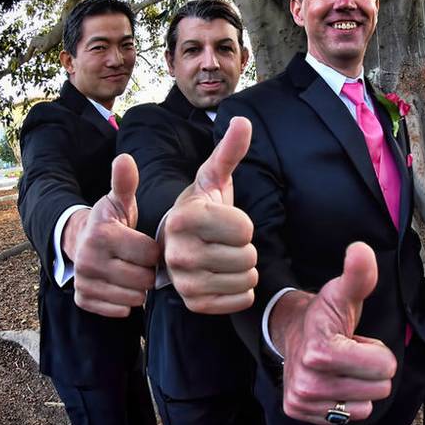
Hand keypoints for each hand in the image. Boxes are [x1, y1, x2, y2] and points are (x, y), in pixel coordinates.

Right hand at [65, 153, 158, 317]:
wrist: (81, 241)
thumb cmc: (110, 221)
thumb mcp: (119, 201)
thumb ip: (125, 183)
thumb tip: (124, 159)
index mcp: (102, 234)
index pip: (150, 255)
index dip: (154, 252)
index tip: (148, 246)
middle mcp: (88, 260)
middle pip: (143, 279)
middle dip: (148, 272)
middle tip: (141, 262)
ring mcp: (84, 281)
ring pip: (133, 298)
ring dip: (139, 289)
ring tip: (132, 272)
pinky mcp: (83, 299)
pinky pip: (118, 311)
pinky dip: (124, 302)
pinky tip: (121, 286)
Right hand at [164, 116, 258, 313]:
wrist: (176, 246)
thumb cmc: (200, 210)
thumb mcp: (212, 179)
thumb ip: (228, 151)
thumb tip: (242, 120)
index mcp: (184, 218)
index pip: (244, 228)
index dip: (242, 224)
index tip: (222, 221)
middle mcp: (177, 253)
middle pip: (248, 256)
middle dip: (244, 248)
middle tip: (223, 242)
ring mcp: (184, 282)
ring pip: (248, 279)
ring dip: (245, 269)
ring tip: (223, 258)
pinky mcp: (194, 304)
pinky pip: (243, 301)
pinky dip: (242, 291)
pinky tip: (224, 278)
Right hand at [274, 242, 396, 424]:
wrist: (290, 332)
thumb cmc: (325, 314)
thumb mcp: (343, 293)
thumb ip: (359, 274)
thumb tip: (361, 249)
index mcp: (321, 352)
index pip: (384, 367)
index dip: (378, 351)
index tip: (356, 339)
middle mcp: (308, 382)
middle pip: (379, 389)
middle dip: (370, 370)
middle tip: (349, 353)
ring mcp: (303, 400)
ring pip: (366, 406)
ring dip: (360, 386)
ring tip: (341, 366)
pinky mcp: (300, 413)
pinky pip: (350, 418)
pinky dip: (347, 402)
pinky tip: (332, 381)